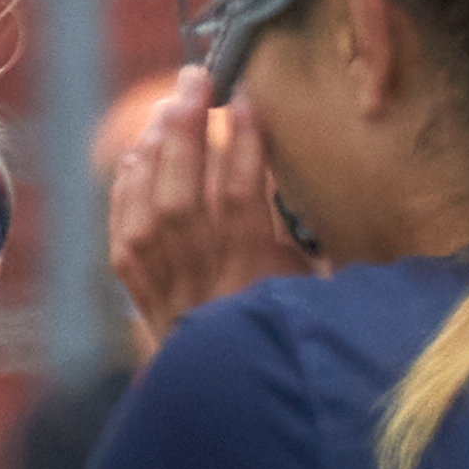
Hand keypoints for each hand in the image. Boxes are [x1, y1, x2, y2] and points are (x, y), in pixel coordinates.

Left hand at [107, 67, 318, 343]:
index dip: (245, 145)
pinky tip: (140, 153)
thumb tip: (344, 192)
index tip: (249, 102)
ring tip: (170, 106)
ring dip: (157, 146)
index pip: (244, 195)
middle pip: (186, 188)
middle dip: (190, 126)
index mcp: (255, 271)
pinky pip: (124, 222)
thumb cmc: (284, 331)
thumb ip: (314, 242)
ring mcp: (162, 275)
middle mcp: (202, 271)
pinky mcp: (136, 280)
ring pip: (149, 198)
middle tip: (198, 79)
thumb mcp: (315, 291)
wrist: (229, 388)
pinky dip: (129, 183)